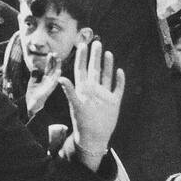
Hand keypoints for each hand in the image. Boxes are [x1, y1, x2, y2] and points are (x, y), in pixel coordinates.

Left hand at [25, 50, 63, 117]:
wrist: (31, 107)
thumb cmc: (32, 97)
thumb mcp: (32, 83)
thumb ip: (34, 75)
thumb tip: (35, 67)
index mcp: (45, 80)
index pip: (48, 68)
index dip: (50, 61)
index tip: (50, 54)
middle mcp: (49, 82)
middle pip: (53, 70)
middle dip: (54, 62)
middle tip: (56, 53)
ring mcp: (49, 86)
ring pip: (55, 75)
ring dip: (57, 67)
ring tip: (58, 59)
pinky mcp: (49, 91)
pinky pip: (54, 83)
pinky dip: (57, 77)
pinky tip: (59, 71)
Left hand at [61, 39, 124, 164]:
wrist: (94, 138)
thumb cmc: (82, 123)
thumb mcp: (75, 106)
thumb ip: (70, 91)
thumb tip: (60, 77)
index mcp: (83, 89)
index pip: (82, 69)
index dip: (82, 57)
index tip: (81, 44)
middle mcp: (93, 90)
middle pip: (94, 69)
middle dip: (95, 56)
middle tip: (97, 42)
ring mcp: (104, 95)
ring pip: (106, 76)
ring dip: (107, 65)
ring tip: (108, 52)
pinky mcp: (114, 102)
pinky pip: (117, 88)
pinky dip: (119, 80)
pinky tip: (120, 71)